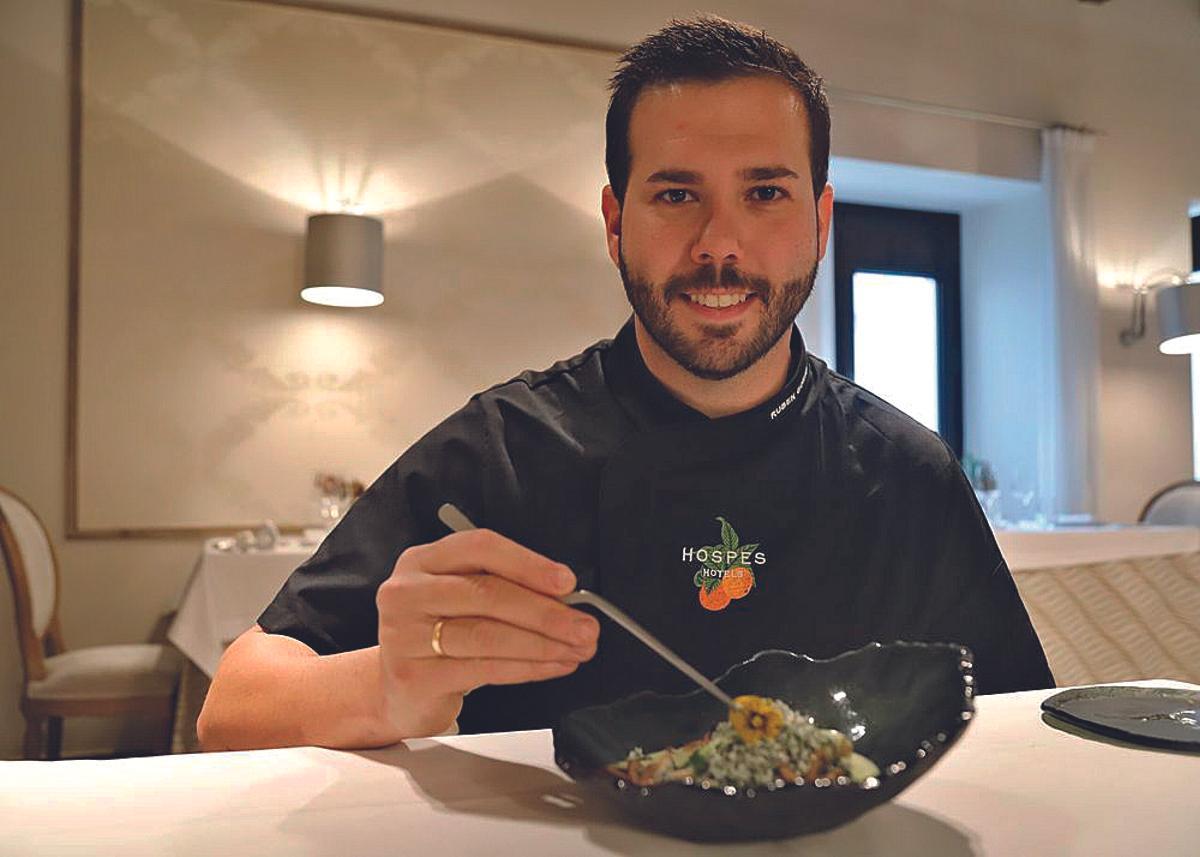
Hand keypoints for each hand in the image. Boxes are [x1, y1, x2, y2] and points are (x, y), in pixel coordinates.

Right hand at [375, 528, 599, 737]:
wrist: (397, 690)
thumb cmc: (439, 636)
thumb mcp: (462, 600)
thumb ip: (504, 589)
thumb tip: (567, 598)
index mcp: (423, 560)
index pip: (480, 548)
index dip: (527, 563)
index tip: (567, 582)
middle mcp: (407, 592)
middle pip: (488, 593)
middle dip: (546, 612)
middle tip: (585, 626)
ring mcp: (405, 635)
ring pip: (489, 634)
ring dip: (543, 644)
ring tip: (576, 649)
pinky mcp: (415, 676)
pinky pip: (484, 669)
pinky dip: (528, 668)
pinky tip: (553, 666)